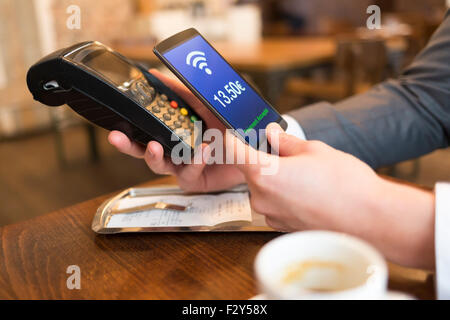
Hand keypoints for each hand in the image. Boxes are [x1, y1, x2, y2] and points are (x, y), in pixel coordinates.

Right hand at [108, 69, 244, 191]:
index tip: (117, 124)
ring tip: (153, 146)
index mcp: (172, 131)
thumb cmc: (227, 125)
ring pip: (160, 166)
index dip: (129, 129)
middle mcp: (174, 150)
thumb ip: (180, 91)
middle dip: (128, 146)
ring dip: (154, 156)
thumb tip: (156, 75)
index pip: (145, 131)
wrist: (251, 144)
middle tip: (117, 138)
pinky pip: (187, 174)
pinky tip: (202, 151)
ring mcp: (183, 166)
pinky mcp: (196, 180)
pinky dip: (193, 162)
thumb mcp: (203, 103)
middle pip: (144, 151)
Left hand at [231, 123, 434, 268]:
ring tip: (305, 176)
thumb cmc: (345, 184)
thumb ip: (286, 142)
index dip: (234, 138)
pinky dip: (284, 196)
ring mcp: (271, 215)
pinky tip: (308, 193)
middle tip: (289, 154)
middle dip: (265, 160)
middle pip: (251, 171)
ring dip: (276, 180)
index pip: (234, 150)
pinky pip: (275, 205)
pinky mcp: (282, 227)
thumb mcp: (314, 150)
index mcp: (263, 173)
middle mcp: (261, 197)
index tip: (236, 133)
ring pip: (264, 189)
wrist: (370, 220)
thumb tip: (271, 134)